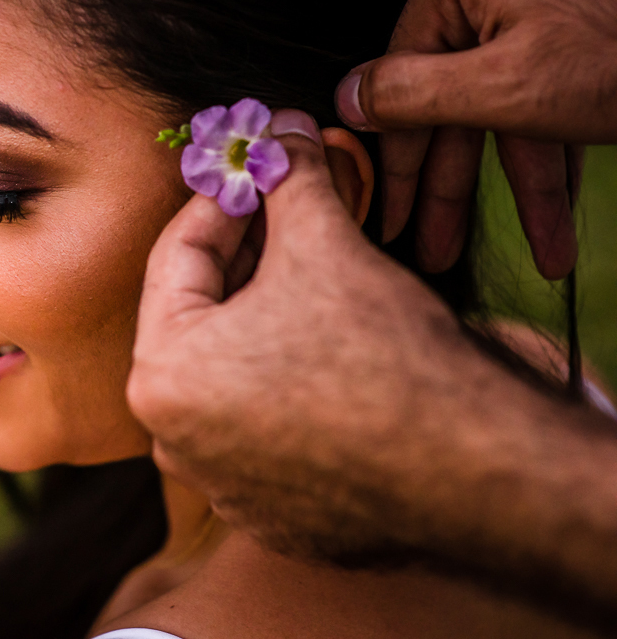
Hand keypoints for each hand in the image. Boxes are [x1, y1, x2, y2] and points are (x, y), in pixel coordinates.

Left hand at [129, 129, 504, 557]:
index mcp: (160, 375)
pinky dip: (288, 374)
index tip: (256, 162)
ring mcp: (220, 482)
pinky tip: (331, 338)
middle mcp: (173, 439)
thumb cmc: (386, 357)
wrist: (477, 471)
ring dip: (268, 309)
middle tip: (285, 202)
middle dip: (249, 250)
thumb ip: (290, 178)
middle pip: (201, 313)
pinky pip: (265, 421)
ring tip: (313, 260)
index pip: (177, 255)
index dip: (224, 196)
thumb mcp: (324, 245)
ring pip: (233, 368)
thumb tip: (281, 127)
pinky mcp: (272, 511)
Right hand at [336, 0, 616, 278]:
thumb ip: (411, 98)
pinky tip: (559, 205)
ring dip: (522, 173)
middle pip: (455, 89)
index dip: (398, 159)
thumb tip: (344, 101)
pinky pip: (543, 73)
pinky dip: (551, 134)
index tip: (390, 214)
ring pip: (506, 90)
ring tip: (537, 242)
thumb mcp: (506, 90)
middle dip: (460, 180)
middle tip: (440, 243)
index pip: (402, 74)